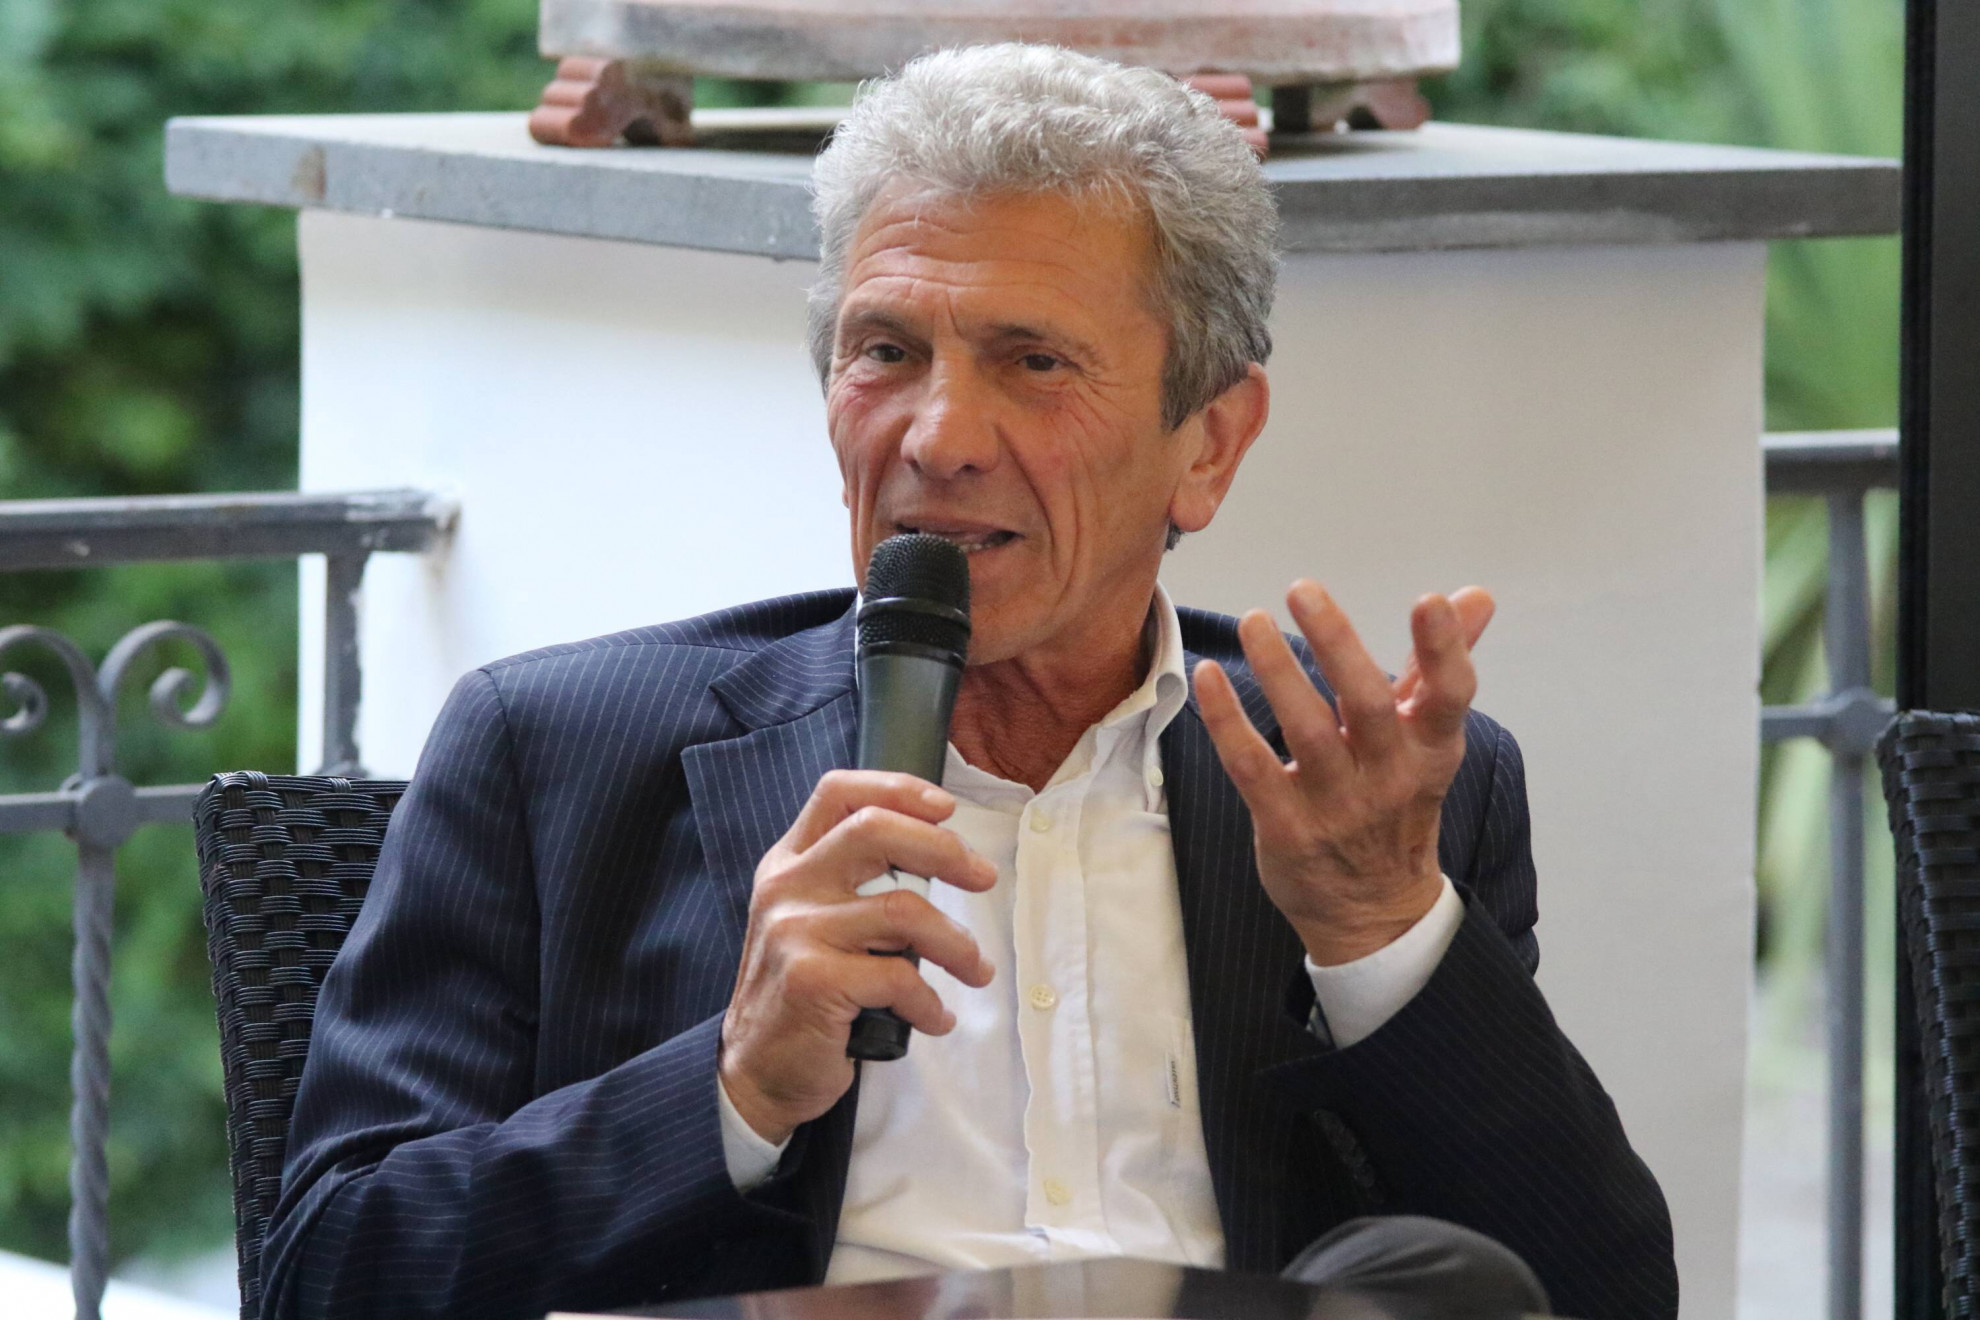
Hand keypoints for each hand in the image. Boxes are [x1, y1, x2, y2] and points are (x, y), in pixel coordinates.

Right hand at [719, 770, 997, 1144]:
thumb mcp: (814, 921)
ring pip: (903, 909)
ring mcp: (795, 931)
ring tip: (974, 969)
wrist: (755, 1072)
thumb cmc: (805, 993)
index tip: (946, 809)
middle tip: (982, 878)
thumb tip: (941, 856)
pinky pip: (898, 977)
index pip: (838, 793)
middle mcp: (786, 887)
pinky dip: (930, 1002)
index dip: (898, 789)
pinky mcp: (812, 980)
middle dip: (943, 849)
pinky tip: (935, 1019)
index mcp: (789, 863)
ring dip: (955, 943)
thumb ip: (855, 884)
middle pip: (875, 830)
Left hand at [1192, 580, 1494, 965]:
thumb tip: (1475, 596)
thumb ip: (1440, 665)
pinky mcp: (1287, 828)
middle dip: (1337, 643)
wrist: (1374, 912)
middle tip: (1302, 589)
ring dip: (1278, 672)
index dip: (1443, 650)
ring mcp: (1337, 807)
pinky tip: (1207, 677)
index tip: (1429, 601)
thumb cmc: (1397, 807)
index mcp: (1430, 751)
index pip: (1448, 697)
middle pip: (1368, 705)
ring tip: (1254, 620)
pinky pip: (1252, 768)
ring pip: (1307, 731)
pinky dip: (1227, 721)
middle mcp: (1388, 777)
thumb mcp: (1428, 742)